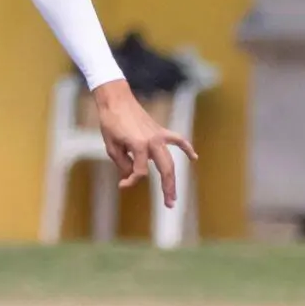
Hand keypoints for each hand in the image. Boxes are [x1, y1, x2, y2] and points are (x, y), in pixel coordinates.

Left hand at [93, 82, 197, 207]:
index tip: (122, 184)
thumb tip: (131, 176)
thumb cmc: (110, 122)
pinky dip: (186, 148)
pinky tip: (194, 157)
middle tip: (169, 205)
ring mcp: (159, 136)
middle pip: (165, 170)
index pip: (139, 172)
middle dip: (167, 188)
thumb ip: (122, 163)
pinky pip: (178, 140)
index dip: (130, 180)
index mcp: (139, 145)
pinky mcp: (160, 131)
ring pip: (171, 161)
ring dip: (174, 178)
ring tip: (174, 194)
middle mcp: (153, 141)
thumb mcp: (110, 145)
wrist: (116, 100)